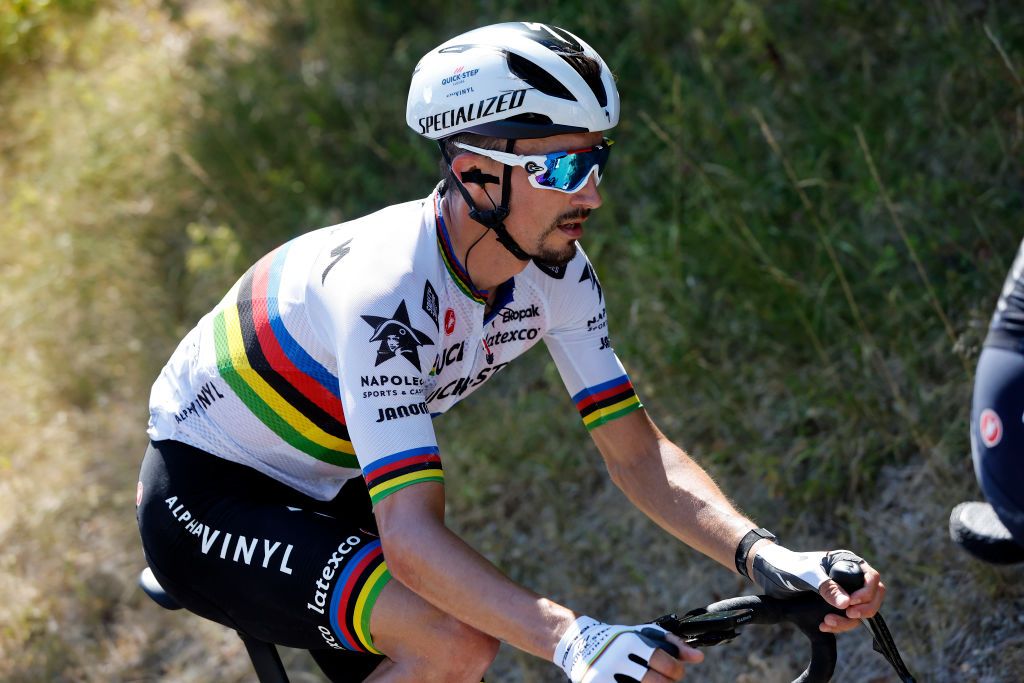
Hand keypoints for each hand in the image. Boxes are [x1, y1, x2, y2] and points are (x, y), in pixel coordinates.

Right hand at [554, 617, 702, 681]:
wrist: (580, 645)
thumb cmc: (619, 640)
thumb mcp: (642, 635)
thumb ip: (671, 643)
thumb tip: (698, 657)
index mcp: (630, 641)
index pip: (664, 662)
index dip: (676, 670)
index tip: (675, 671)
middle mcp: (617, 657)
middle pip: (656, 682)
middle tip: (664, 680)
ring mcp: (605, 675)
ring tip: (650, 681)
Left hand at [751, 545, 886, 633]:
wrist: (769, 575)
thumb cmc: (787, 566)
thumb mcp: (805, 575)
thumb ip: (825, 587)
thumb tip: (847, 603)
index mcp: (845, 562)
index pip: (871, 578)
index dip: (867, 592)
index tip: (851, 603)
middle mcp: (848, 577)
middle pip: (872, 596)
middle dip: (864, 609)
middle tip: (849, 615)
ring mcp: (843, 592)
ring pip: (860, 611)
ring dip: (848, 621)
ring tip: (827, 622)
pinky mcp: (834, 606)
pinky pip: (847, 619)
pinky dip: (839, 625)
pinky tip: (824, 626)